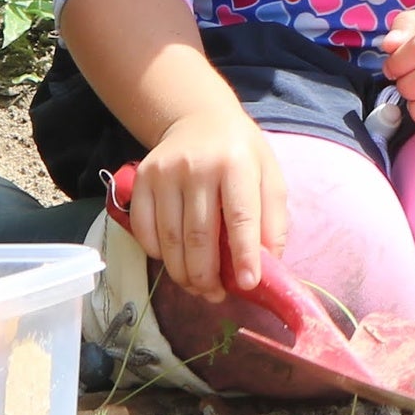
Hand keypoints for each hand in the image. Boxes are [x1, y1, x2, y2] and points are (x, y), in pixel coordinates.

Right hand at [117, 96, 289, 300]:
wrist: (198, 119)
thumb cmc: (240, 154)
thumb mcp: (269, 175)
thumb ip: (272, 219)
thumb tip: (267, 265)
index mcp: (236, 163)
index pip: (240, 217)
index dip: (244, 255)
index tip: (248, 284)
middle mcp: (197, 166)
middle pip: (199, 235)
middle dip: (207, 276)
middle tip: (215, 295)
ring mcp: (165, 172)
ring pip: (170, 239)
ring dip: (183, 273)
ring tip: (197, 286)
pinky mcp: (142, 179)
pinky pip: (144, 230)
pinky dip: (158, 254)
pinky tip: (174, 260)